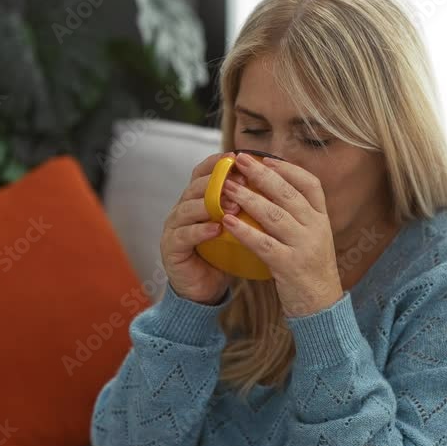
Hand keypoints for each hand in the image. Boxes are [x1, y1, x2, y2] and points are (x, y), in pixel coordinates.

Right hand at [160, 152, 247, 304]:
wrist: (205, 289)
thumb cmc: (223, 255)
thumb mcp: (237, 226)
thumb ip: (246, 206)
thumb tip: (275, 183)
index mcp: (197, 199)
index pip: (203, 172)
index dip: (217, 163)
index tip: (237, 157)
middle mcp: (182, 208)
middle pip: (195, 186)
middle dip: (218, 181)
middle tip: (241, 181)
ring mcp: (173, 227)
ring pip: (187, 208)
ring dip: (210, 205)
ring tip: (233, 206)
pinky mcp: (171, 248)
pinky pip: (184, 235)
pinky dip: (200, 230)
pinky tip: (217, 230)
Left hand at [221, 153, 343, 317]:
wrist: (321, 306)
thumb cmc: (309, 270)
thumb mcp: (311, 238)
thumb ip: (298, 216)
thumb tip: (272, 189)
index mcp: (322, 219)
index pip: (310, 184)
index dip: (288, 169)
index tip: (266, 159)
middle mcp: (317, 228)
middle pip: (288, 194)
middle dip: (261, 174)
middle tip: (239, 160)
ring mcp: (305, 247)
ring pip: (274, 215)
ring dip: (248, 198)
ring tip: (227, 187)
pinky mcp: (290, 266)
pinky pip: (263, 244)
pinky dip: (244, 231)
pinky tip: (227, 222)